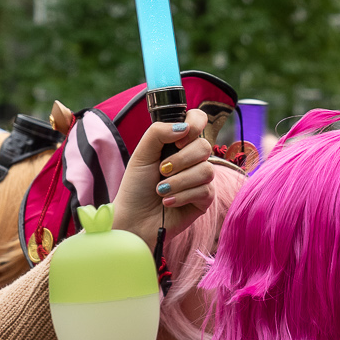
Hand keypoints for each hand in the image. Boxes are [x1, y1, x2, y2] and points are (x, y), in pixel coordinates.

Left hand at [112, 113, 218, 243]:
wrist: (134, 218)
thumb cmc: (136, 187)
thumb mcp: (141, 154)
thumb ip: (158, 133)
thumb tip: (184, 127)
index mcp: (178, 143)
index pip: (198, 120)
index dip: (195, 124)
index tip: (179, 139)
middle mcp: (192, 159)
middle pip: (204, 146)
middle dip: (180, 160)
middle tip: (161, 170)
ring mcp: (201, 179)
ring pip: (206, 170)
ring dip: (179, 181)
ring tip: (161, 190)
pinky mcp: (205, 199)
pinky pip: (205, 190)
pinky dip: (182, 196)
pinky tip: (168, 202)